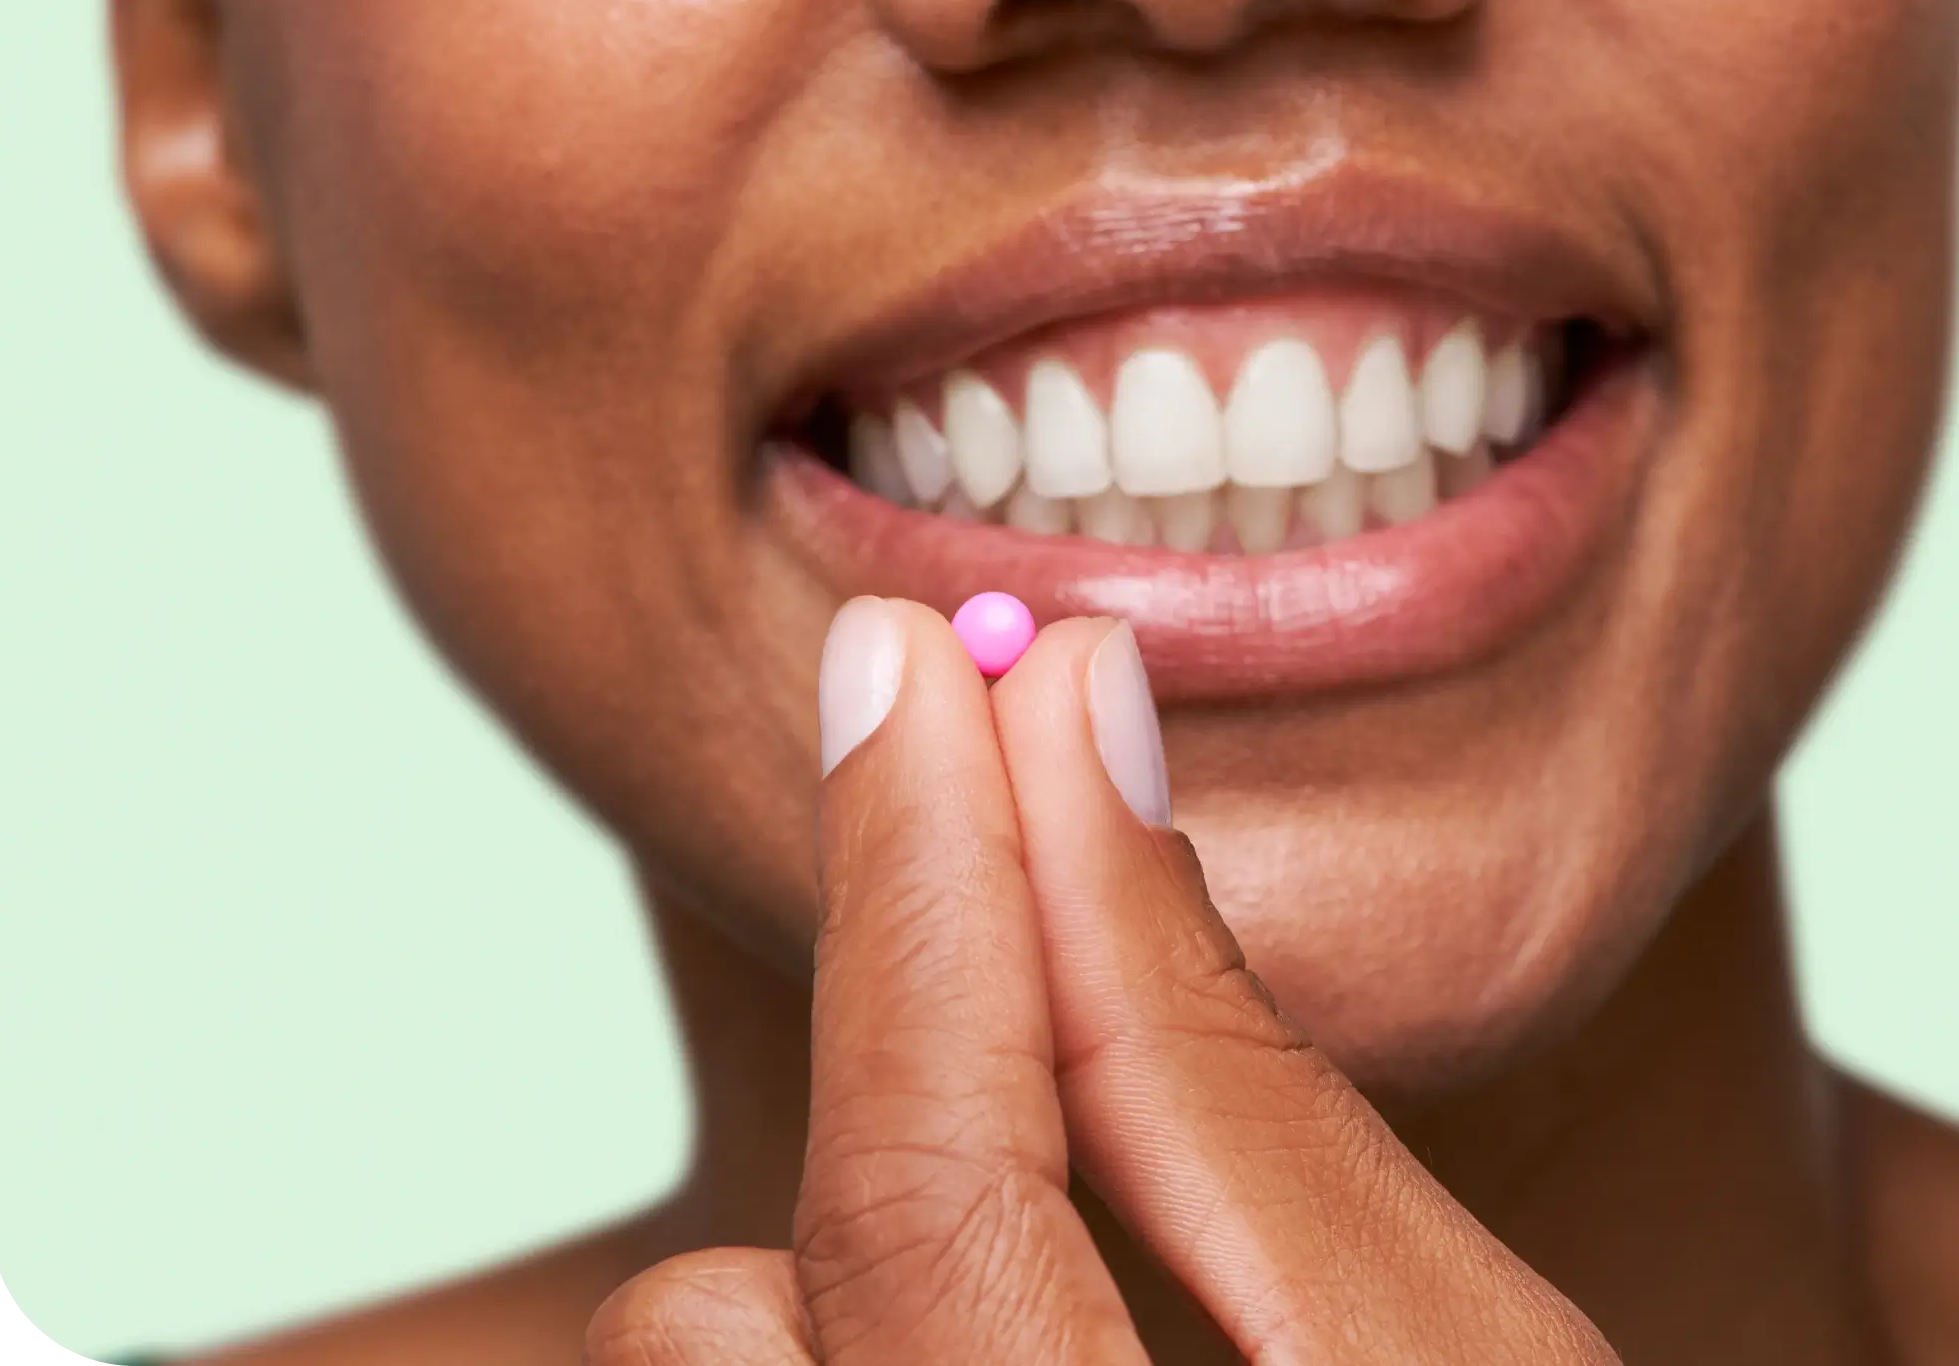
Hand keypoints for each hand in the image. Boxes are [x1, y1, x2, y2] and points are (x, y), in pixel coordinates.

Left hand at [587, 600, 1620, 1364]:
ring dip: (847, 1265)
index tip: (926, 661)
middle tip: (974, 793)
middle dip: (892, 1029)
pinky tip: (1012, 1317)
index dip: (930, 889)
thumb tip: (1084, 740)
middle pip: (738, 1311)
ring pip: (716, 1359)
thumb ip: (1242, 1084)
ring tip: (1054, 1249)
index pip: (938, 1190)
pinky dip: (847, 1331)